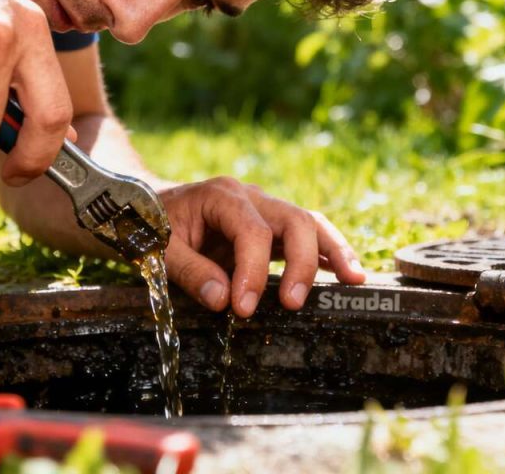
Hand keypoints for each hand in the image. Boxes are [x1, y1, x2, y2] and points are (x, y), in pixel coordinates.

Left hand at [159, 177, 364, 317]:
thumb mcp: (159, 249)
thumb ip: (190, 272)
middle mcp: (251, 196)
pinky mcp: (272, 227)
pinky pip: (307, 235)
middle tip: (291, 304)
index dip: (253, 272)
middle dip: (301, 263)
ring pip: (310, 223)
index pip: (252, 232)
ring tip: (354, 280)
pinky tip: (346, 275)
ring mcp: (265, 209)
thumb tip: (223, 300)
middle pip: (294, 220)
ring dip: (333, 252)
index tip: (243, 308)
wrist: (149, 208)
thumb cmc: (154, 227)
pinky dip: (327, 254)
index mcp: (222, 195)